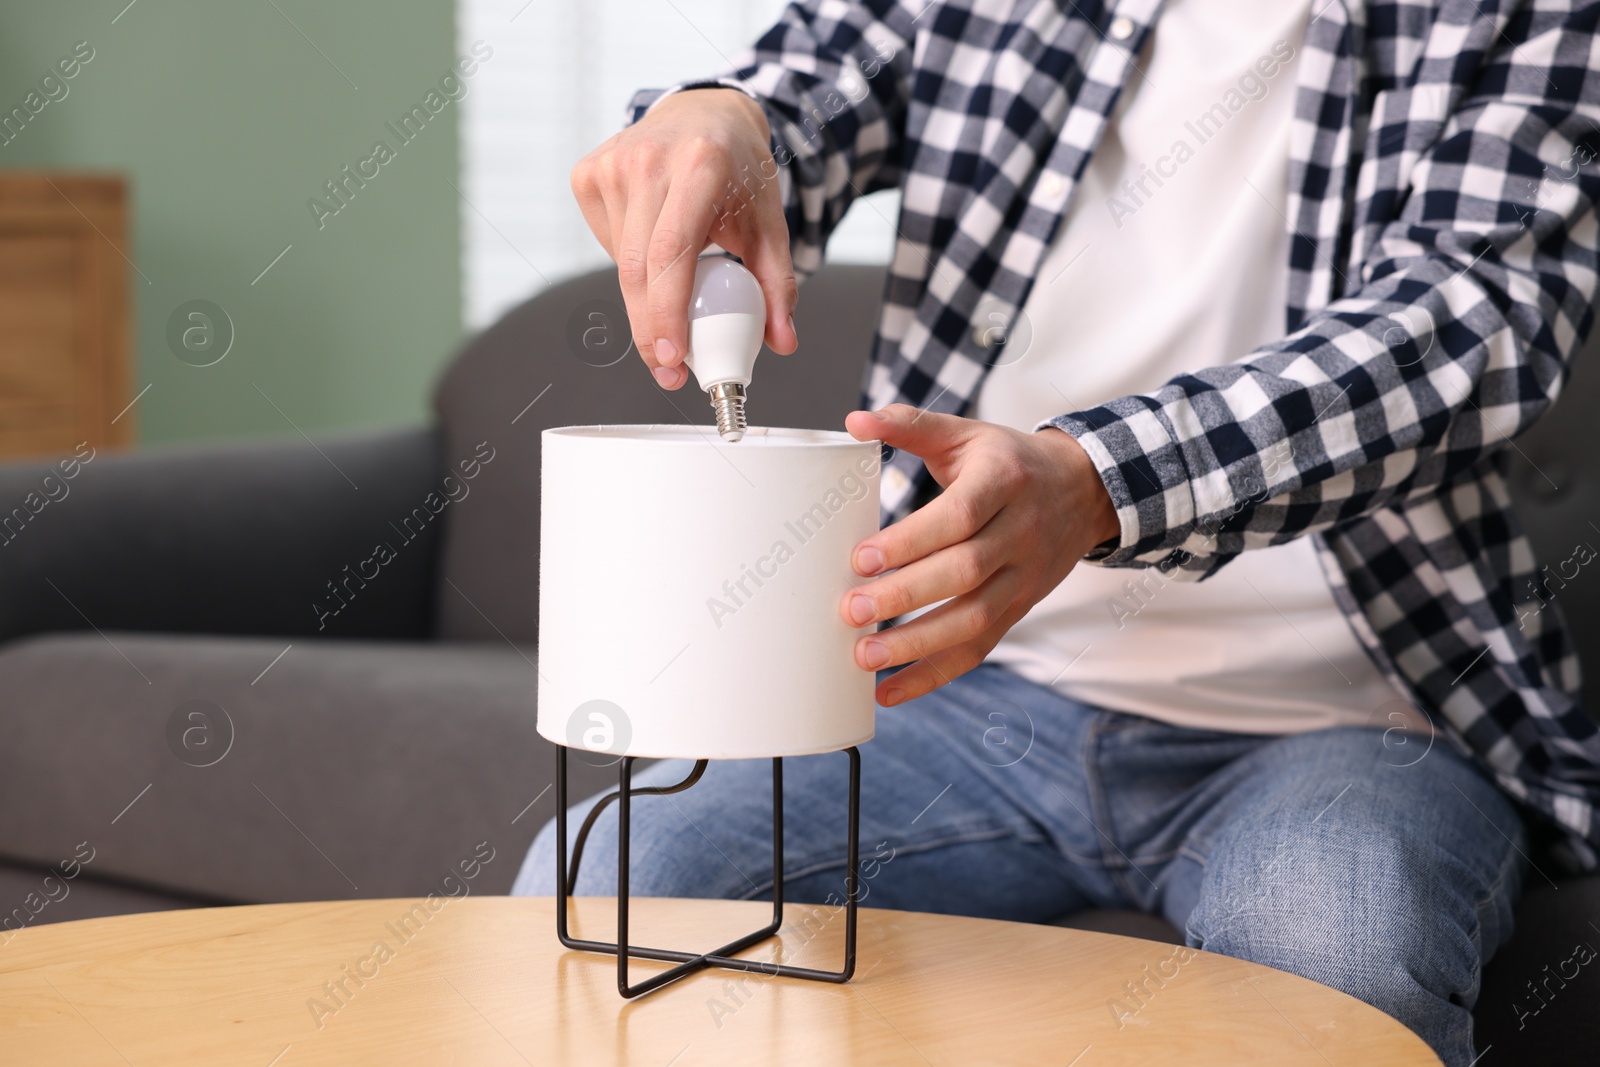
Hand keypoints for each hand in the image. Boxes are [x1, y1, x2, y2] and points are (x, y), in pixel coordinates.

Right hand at [569, 88, 798, 389]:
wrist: (706, 113)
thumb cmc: (738, 171)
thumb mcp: (769, 223)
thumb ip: (778, 285)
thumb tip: (782, 342)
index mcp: (700, 165)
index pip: (671, 254)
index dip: (666, 313)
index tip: (672, 358)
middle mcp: (650, 160)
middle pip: (638, 269)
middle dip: (651, 329)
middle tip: (670, 369)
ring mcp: (612, 164)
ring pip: (621, 264)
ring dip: (646, 294)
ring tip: (678, 280)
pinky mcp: (588, 174)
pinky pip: (608, 245)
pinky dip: (631, 264)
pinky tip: (654, 243)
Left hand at [839, 406, 1119, 706]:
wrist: (1084, 491)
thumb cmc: (1009, 462)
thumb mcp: (967, 433)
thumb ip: (911, 425)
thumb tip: (855, 420)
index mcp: (1003, 483)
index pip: (959, 517)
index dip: (911, 541)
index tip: (861, 558)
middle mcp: (1019, 534)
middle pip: (964, 573)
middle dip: (905, 597)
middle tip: (851, 610)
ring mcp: (1023, 578)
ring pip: (974, 620)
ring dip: (917, 644)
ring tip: (865, 656)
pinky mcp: (1018, 610)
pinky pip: (978, 650)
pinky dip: (933, 675)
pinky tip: (890, 691)